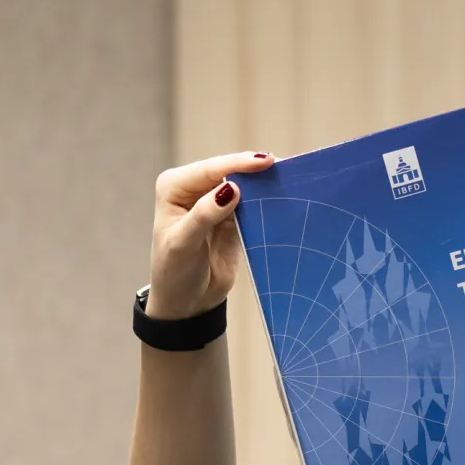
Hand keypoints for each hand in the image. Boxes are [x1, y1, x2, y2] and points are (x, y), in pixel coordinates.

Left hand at [144, 151, 276, 320]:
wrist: (186, 302)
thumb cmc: (175, 272)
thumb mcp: (184, 244)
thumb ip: (205, 214)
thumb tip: (231, 187)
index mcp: (175, 186)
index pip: (211, 169)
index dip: (238, 164)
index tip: (264, 162)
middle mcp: (194, 188)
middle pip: (229, 171)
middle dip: (254, 170)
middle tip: (284, 166)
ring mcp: (215, 201)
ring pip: (243, 185)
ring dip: (262, 184)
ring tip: (288, 176)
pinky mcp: (232, 218)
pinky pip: (251, 204)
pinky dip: (265, 201)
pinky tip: (282, 196)